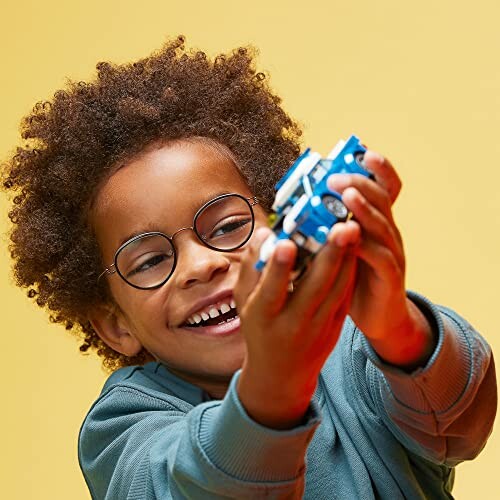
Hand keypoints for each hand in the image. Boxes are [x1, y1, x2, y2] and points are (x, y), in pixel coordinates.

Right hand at [234, 226, 356, 428]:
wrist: (281, 374)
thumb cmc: (259, 328)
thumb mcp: (244, 302)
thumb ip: (251, 268)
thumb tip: (265, 233)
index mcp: (263, 316)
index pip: (272, 290)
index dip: (279, 267)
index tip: (287, 242)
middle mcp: (292, 323)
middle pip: (315, 287)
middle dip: (329, 254)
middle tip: (342, 226)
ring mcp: (318, 327)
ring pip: (337, 289)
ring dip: (347, 258)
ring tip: (354, 229)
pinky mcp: (335, 328)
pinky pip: (345, 296)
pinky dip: (351, 272)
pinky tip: (355, 249)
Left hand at [327, 151, 434, 367]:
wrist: (379, 317)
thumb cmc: (355, 277)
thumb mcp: (343, 247)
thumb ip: (329, 228)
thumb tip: (297, 207)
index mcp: (376, 223)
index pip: (384, 189)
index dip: (378, 170)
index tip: (363, 152)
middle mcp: (388, 233)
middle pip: (381, 199)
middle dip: (360, 182)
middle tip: (336, 176)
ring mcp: (392, 253)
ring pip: (382, 225)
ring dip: (364, 208)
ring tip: (347, 194)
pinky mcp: (390, 276)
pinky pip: (380, 257)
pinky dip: (365, 245)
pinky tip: (349, 237)